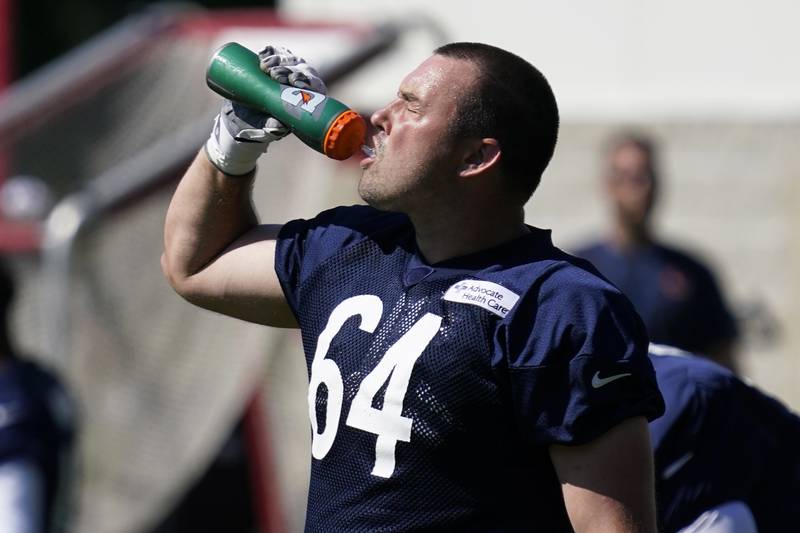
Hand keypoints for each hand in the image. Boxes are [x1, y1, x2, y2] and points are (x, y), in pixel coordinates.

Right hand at [204, 45, 325, 175]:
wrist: (240, 114)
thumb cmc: (258, 123)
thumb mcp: (263, 127)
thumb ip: (271, 128)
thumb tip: (280, 127)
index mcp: (306, 99)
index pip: (315, 88)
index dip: (307, 82)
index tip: (293, 82)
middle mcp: (300, 82)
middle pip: (302, 71)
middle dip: (289, 70)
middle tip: (274, 75)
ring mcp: (288, 70)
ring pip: (290, 59)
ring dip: (278, 59)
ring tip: (264, 65)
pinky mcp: (274, 61)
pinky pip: (276, 52)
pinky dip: (271, 51)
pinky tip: (264, 53)